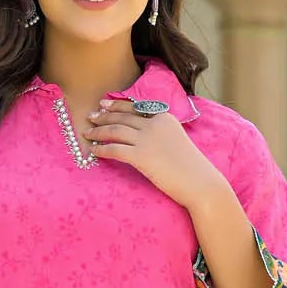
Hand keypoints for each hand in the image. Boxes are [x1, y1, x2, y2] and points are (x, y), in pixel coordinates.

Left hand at [86, 98, 226, 210]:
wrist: (200, 183)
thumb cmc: (192, 168)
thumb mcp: (177, 141)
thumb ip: (162, 134)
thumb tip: (145, 138)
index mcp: (164, 117)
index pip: (136, 107)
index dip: (117, 105)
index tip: (104, 104)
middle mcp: (154, 124)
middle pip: (123, 116)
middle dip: (104, 115)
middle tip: (90, 116)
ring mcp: (147, 139)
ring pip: (115, 130)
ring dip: (98, 131)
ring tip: (87, 132)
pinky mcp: (141, 156)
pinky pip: (115, 150)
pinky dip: (102, 149)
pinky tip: (93, 151)